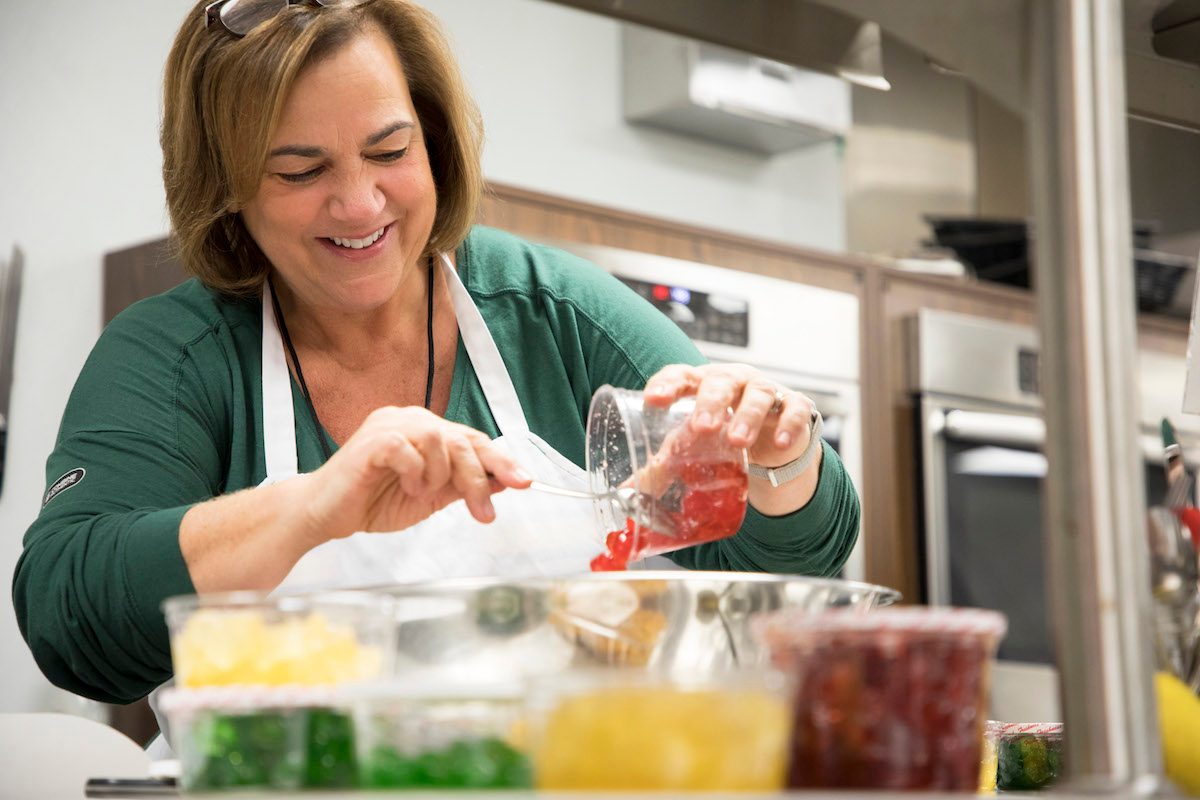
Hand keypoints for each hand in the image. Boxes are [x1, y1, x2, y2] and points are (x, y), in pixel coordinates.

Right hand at [295, 406, 531, 545]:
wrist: (325, 515)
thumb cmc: (373, 502)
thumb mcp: (430, 497)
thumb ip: (463, 485)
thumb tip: (505, 481)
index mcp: (425, 430)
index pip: (472, 439)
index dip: (501, 460)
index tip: (525, 482)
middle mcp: (410, 420)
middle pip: (462, 440)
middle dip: (478, 479)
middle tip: (482, 513)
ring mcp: (390, 425)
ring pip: (440, 440)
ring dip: (439, 476)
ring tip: (420, 493)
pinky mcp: (372, 440)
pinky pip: (408, 448)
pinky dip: (415, 473)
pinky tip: (406, 487)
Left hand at [643, 363, 817, 470]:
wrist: (771, 436)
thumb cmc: (722, 431)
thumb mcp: (694, 443)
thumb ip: (665, 463)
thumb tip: (628, 492)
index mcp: (700, 384)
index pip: (681, 376)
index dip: (667, 384)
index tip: (653, 400)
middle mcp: (732, 381)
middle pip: (720, 382)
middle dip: (711, 402)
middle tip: (703, 427)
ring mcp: (765, 390)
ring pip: (757, 395)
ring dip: (747, 416)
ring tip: (737, 441)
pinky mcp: (794, 405)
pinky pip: (793, 409)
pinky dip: (789, 424)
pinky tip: (780, 443)